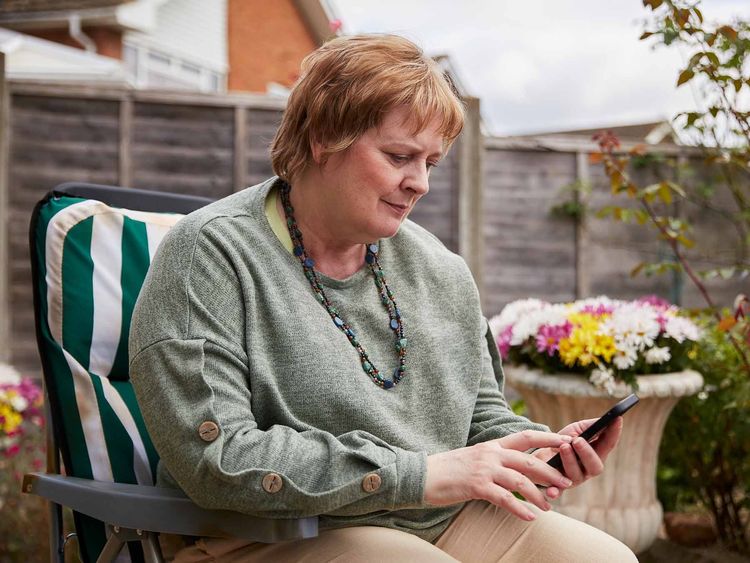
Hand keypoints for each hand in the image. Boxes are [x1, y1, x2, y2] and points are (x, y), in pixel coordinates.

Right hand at [424, 430, 573, 520]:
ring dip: (538, 495)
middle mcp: (491, 454)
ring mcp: (484, 469)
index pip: (525, 437)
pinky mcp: (476, 486)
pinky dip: (519, 509)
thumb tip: (517, 470)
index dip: (547, 438)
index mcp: (492, 445)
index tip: (566, 440)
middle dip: (550, 472)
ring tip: (548, 507)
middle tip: (567, 482)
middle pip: (528, 461)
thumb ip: (495, 460)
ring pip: (520, 481)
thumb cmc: (450, 470)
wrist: (423, 475)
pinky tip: (529, 517)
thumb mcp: (475, 458)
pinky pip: (504, 498)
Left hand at [534, 416, 623, 485]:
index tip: (617, 419)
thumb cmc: (561, 441)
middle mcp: (587, 469)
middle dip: (587, 453)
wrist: (539, 455)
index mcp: (595, 455)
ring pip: (576, 475)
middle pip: (595, 466)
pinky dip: (555, 492)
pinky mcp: (557, 487)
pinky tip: (551, 491)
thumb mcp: (574, 430)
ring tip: (563, 446)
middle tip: (578, 440)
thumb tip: (603, 420)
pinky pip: (557, 492)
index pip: (608, 445)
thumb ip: (588, 426)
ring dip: (569, 460)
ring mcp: (573, 479)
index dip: (614, 433)